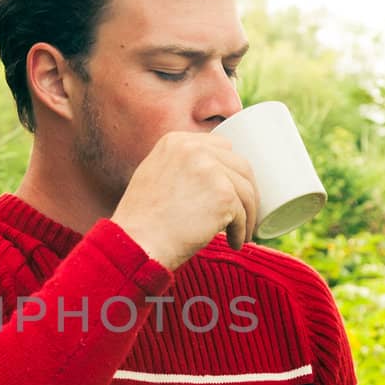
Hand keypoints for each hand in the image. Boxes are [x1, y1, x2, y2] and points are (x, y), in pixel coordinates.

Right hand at [110, 131, 258, 270]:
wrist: (136, 242)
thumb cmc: (141, 220)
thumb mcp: (152, 176)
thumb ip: (174, 166)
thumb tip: (204, 176)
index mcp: (177, 141)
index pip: (221, 148)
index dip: (231, 172)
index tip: (234, 192)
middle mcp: (194, 148)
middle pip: (240, 166)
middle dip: (247, 192)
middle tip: (244, 215)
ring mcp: (211, 170)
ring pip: (246, 191)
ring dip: (247, 215)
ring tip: (240, 234)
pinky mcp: (223, 194)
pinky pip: (242, 213)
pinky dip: (241, 231)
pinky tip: (234, 242)